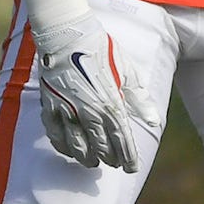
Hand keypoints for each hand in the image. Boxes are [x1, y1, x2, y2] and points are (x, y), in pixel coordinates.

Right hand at [32, 4, 140, 173]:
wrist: (66, 35)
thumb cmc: (101, 51)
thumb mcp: (127, 72)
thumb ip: (139, 99)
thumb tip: (153, 120)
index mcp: (111, 104)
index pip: (121, 139)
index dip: (128, 156)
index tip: (132, 167)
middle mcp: (88, 112)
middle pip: (100, 147)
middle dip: (110, 158)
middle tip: (115, 163)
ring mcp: (66, 111)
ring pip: (77, 146)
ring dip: (86, 157)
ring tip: (92, 162)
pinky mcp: (49, 107)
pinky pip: (55, 136)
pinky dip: (63, 147)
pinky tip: (69, 150)